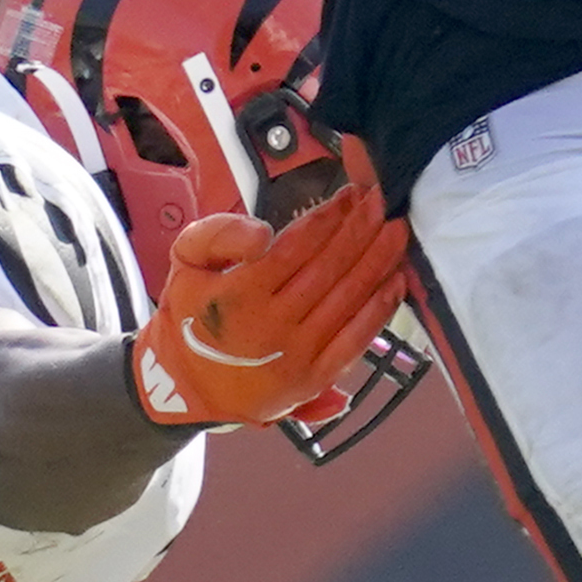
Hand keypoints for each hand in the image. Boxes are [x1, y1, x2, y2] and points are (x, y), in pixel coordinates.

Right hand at [128, 194, 417, 430]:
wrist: (184, 386)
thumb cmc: (188, 317)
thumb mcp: (184, 264)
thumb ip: (217, 235)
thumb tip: (264, 234)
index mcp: (238, 296)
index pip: (295, 247)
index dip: (328, 218)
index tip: (350, 194)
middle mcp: (271, 327)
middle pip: (328, 270)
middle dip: (360, 232)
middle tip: (383, 203)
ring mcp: (296, 355)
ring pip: (347, 301)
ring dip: (377, 263)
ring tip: (398, 233)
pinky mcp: (313, 379)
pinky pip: (355, 341)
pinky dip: (379, 310)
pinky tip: (396, 282)